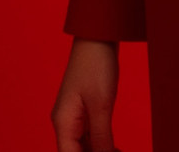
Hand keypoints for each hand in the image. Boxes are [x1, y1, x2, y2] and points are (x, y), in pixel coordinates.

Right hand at [52, 37, 119, 151]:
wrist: (97, 38)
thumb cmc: (96, 66)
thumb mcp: (102, 105)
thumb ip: (101, 135)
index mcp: (62, 122)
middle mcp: (65, 122)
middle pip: (76, 151)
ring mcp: (74, 116)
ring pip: (83, 146)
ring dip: (99, 151)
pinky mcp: (84, 110)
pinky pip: (89, 135)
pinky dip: (101, 144)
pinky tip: (115, 148)